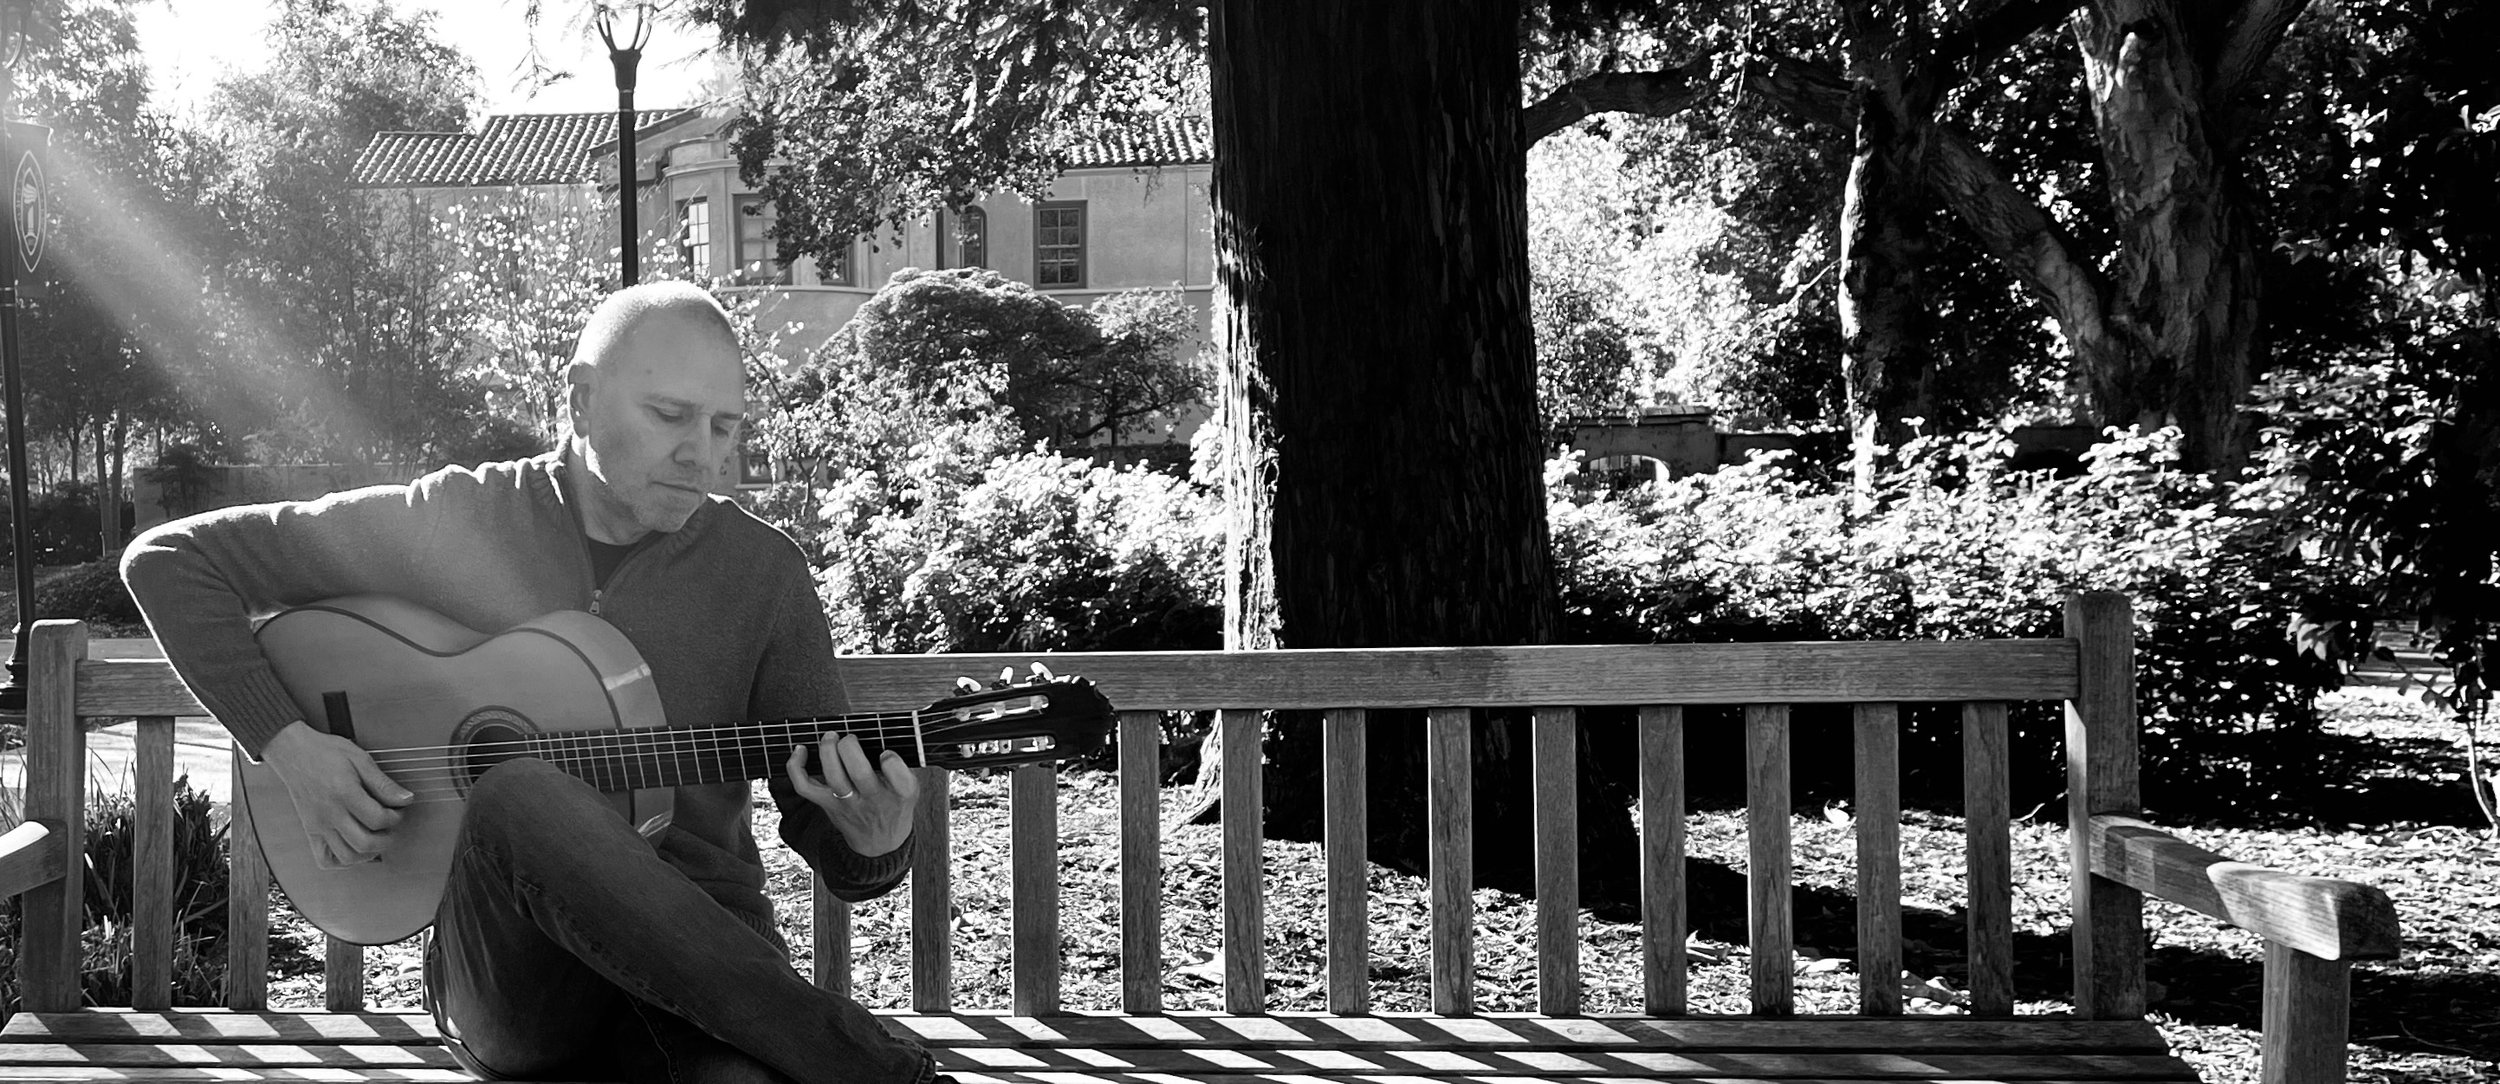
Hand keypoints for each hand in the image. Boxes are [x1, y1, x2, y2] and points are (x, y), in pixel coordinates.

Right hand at [260, 720, 414, 868]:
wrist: (294, 753)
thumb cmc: (325, 752)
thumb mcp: (360, 759)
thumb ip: (383, 783)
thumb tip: (405, 799)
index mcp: (344, 794)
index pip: (378, 820)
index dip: (395, 817)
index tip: (398, 810)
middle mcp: (329, 814)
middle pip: (365, 843)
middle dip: (387, 838)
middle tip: (390, 826)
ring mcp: (318, 826)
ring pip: (347, 856)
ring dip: (368, 853)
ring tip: (376, 837)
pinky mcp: (310, 831)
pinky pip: (325, 859)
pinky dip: (342, 860)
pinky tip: (354, 847)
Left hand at [785, 733, 918, 857]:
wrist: (879, 844)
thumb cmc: (893, 808)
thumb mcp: (910, 791)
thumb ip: (901, 769)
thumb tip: (880, 740)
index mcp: (900, 794)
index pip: (899, 778)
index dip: (891, 760)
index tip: (886, 754)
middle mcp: (873, 800)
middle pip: (859, 772)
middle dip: (851, 746)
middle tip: (851, 738)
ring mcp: (847, 804)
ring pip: (833, 776)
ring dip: (828, 750)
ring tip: (831, 737)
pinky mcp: (827, 804)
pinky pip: (804, 787)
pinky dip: (796, 767)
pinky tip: (801, 750)